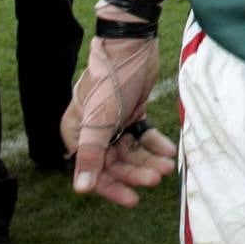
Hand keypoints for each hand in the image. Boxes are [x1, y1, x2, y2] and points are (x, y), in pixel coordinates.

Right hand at [62, 11, 176, 207]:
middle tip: (157, 176)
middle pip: (115, 163)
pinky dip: (155, 144)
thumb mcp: (99, 119)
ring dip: (148, 159)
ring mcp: (113, 122)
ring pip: (131, 151)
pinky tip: (168, 151)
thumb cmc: (110, 79)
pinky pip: (143, 136)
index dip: (112, 187)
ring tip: (167, 163)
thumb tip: (81, 190)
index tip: (133, 199)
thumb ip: (90, 155)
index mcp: (76, 132)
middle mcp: (92, 130)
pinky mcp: (131, 113)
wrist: (133, 44)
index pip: (93, 170)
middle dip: (136, 170)